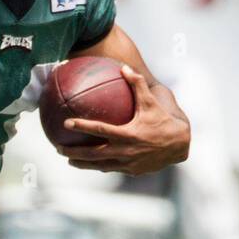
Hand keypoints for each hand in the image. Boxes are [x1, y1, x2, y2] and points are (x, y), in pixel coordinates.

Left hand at [56, 65, 189, 174]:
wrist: (180, 146)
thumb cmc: (164, 121)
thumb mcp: (151, 102)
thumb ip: (137, 84)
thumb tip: (124, 67)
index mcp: (128, 135)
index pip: (100, 130)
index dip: (82, 126)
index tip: (67, 123)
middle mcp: (125, 151)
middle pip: (93, 154)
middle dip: (74, 152)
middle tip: (58, 147)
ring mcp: (128, 164)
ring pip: (99, 166)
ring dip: (82, 163)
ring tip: (69, 159)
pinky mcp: (131, 171)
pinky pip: (111, 168)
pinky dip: (98, 166)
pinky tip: (89, 163)